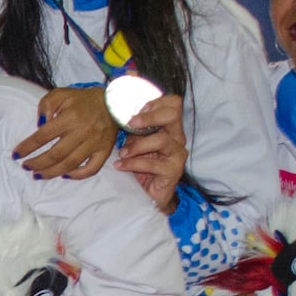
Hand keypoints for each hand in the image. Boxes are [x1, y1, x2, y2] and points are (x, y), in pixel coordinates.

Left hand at [13, 85, 116, 178]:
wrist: (114, 103)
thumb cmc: (83, 100)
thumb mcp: (62, 94)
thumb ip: (46, 105)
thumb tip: (39, 124)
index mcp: (70, 117)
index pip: (43, 136)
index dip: (27, 147)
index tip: (16, 155)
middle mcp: (82, 132)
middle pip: (55, 154)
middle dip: (37, 163)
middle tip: (26, 167)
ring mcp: (94, 143)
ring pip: (70, 164)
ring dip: (51, 172)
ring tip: (38, 175)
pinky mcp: (104, 151)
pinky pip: (91, 169)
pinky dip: (78, 175)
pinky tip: (65, 175)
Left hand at [113, 91, 187, 211]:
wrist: (150, 193)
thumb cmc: (142, 166)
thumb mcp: (135, 142)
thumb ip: (133, 130)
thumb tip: (118, 114)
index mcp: (170, 127)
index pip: (173, 103)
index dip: (156, 102)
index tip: (136, 110)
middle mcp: (177, 137)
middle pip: (173, 114)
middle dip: (149, 116)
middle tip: (130, 124)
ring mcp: (177, 154)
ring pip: (161, 140)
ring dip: (136, 146)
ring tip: (122, 153)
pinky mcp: (173, 171)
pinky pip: (152, 164)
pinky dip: (132, 164)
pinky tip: (120, 166)